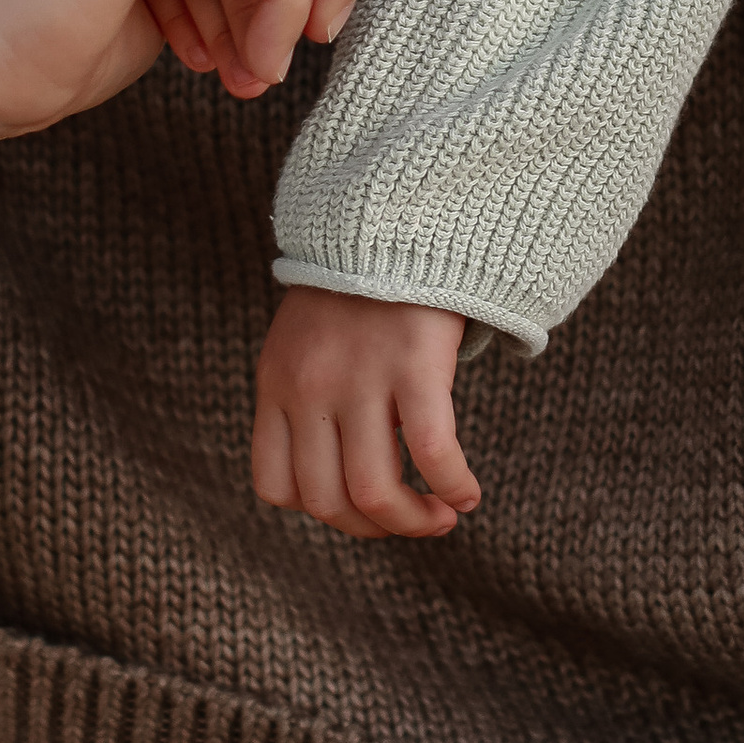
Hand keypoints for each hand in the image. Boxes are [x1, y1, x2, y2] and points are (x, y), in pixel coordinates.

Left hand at [251, 286, 480, 539]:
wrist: (392, 214)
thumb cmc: (358, 284)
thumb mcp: (304, 339)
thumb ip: (308, 394)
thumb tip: (340, 465)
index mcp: (275, 385)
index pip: (276, 487)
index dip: (322, 512)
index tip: (360, 504)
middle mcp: (308, 390)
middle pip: (327, 502)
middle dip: (373, 529)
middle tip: (413, 520)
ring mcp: (358, 379)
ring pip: (374, 493)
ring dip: (414, 523)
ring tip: (443, 516)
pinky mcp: (413, 364)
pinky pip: (431, 453)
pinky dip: (452, 486)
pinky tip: (468, 493)